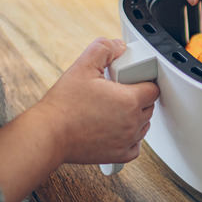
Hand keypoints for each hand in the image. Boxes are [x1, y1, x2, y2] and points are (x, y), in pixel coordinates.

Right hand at [36, 37, 158, 164]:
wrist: (49, 134)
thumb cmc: (64, 105)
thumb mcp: (83, 66)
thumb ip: (103, 49)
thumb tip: (119, 46)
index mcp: (130, 100)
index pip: (153, 88)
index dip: (142, 81)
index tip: (130, 81)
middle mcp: (133, 122)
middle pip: (149, 106)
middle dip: (137, 97)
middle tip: (117, 93)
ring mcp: (127, 141)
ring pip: (143, 125)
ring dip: (135, 117)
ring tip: (113, 109)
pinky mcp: (119, 155)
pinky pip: (135, 146)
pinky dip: (130, 138)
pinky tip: (115, 128)